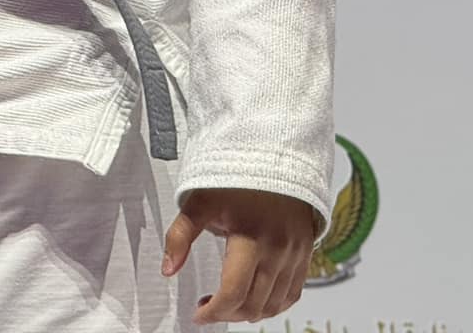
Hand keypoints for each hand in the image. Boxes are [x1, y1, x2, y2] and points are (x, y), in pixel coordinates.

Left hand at [164, 187, 318, 324]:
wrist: (276, 158)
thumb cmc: (237, 178)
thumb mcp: (200, 200)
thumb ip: (180, 235)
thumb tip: (167, 269)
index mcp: (250, 238)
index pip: (233, 293)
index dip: (213, 312)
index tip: (198, 314)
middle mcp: (277, 251)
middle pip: (254, 304)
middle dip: (228, 314)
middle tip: (208, 307)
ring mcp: (294, 255)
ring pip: (274, 304)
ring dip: (250, 313)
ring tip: (228, 304)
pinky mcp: (305, 255)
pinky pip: (292, 294)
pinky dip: (274, 305)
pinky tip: (255, 300)